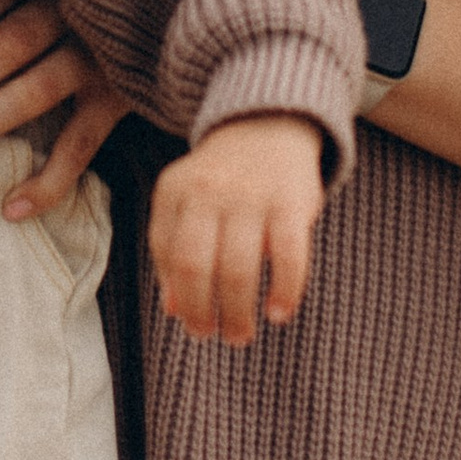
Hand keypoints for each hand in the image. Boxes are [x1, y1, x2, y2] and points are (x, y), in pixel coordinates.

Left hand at [148, 116, 324, 344]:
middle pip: (196, 266)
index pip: (168, 255)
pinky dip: (285, 291)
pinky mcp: (291, 203)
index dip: (179, 296)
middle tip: (215, 336)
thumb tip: (173, 309)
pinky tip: (279, 313)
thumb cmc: (222, 179)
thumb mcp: (186, 202)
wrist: (268, 122)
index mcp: (176, 191)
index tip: (192, 322)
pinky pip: (289, 257)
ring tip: (240, 336)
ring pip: (239, 269)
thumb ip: (173, 249)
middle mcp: (209, 192)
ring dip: (239, 313)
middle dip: (203, 312)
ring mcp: (251, 196)